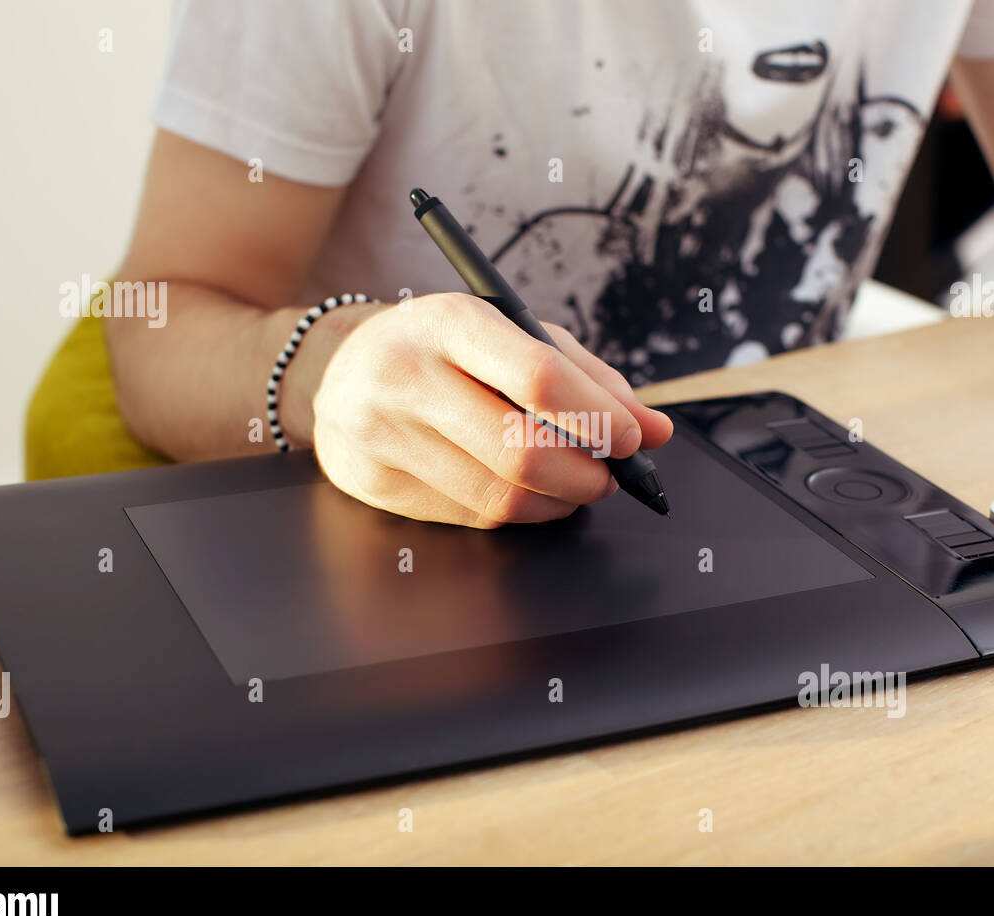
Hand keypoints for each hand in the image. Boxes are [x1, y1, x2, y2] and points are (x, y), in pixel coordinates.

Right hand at [307, 292, 672, 526]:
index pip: (539, 378)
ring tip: (577, 485)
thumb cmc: (441, 348)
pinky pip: (470, 516)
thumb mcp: (508, 332)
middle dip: (587, 475)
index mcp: (450, 322)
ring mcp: (382, 435)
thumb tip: (653, 428)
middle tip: (610, 477)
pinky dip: (518, 513)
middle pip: (522, 450)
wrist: (340, 370)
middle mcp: (406, 375)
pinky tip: (529, 494)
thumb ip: (584, 375)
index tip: (635, 438)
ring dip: (559, 502)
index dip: (600, 418)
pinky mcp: (374, 484)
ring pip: (499, 496)